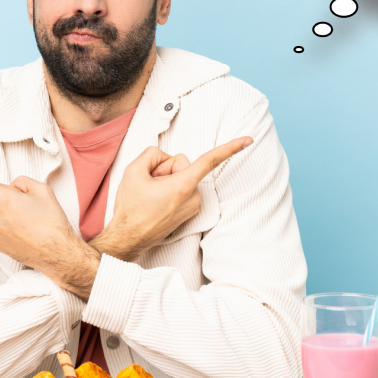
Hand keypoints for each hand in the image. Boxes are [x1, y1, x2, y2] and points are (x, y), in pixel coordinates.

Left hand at [0, 168, 99, 297]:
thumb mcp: (40, 188)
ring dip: (8, 213)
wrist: (58, 254)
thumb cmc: (51, 220)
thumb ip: (18, 182)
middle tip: (29, 208)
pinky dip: (8, 227)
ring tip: (29, 222)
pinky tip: (24, 233)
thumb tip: (8, 189)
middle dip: (5, 197)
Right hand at [91, 136, 252, 261]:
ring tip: (151, 196)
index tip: (248, 140)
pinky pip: (182, 188)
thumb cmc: (131, 208)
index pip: (210, 160)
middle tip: (149, 184)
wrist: (128, 237)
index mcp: (183, 186)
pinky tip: (156, 201)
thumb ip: (152, 154)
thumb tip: (164, 158)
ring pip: (183, 176)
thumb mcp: (133, 171)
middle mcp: (193, 197)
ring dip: (167, 181)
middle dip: (166, 169)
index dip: (230, 148)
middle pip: (183, 164)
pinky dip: (170, 190)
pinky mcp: (190, 211)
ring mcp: (193, 206)